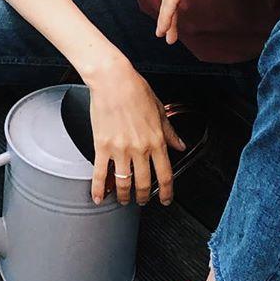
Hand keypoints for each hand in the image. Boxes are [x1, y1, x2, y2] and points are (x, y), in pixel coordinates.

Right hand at [87, 61, 186, 206]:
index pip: (165, 174)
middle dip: (144, 197)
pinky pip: (100, 173)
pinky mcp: (102, 146)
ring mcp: (120, 149)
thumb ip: (169, 132)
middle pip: (145, 183)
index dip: (167, 192)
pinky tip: (99, 197)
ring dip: (124, 196)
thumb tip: (180, 145)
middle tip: (142, 201)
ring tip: (123, 199)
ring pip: (124, 183)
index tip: (166, 199)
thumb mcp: (160, 111)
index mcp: (156, 140)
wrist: (113, 80)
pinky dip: (99, 189)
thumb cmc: (135, 90)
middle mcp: (140, 148)